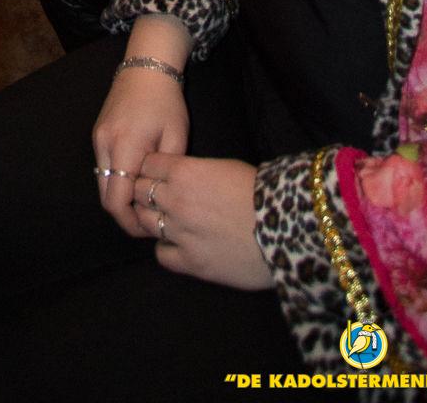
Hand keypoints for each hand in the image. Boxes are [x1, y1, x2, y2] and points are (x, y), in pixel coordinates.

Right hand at [93, 64, 189, 237]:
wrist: (145, 67)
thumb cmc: (166, 102)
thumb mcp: (176, 136)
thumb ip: (166, 171)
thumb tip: (160, 199)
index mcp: (124, 146)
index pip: (116, 200)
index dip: (131, 222)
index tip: (151, 228)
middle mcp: (104, 145)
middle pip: (105, 197)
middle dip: (125, 214)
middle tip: (149, 220)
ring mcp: (97, 139)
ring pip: (102, 184)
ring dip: (120, 197)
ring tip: (145, 201)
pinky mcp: (97, 135)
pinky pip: (103, 168)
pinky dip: (116, 181)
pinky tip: (137, 180)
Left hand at [133, 156, 269, 288]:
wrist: (287, 228)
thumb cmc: (260, 191)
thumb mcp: (224, 167)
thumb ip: (194, 171)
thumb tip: (180, 176)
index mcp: (184, 172)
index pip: (147, 164)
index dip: (151, 167)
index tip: (158, 173)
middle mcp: (175, 201)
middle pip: (138, 191)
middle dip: (145, 191)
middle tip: (158, 196)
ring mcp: (180, 233)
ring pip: (144, 222)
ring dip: (152, 219)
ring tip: (167, 220)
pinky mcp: (191, 263)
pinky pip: (161, 254)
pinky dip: (166, 249)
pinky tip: (179, 245)